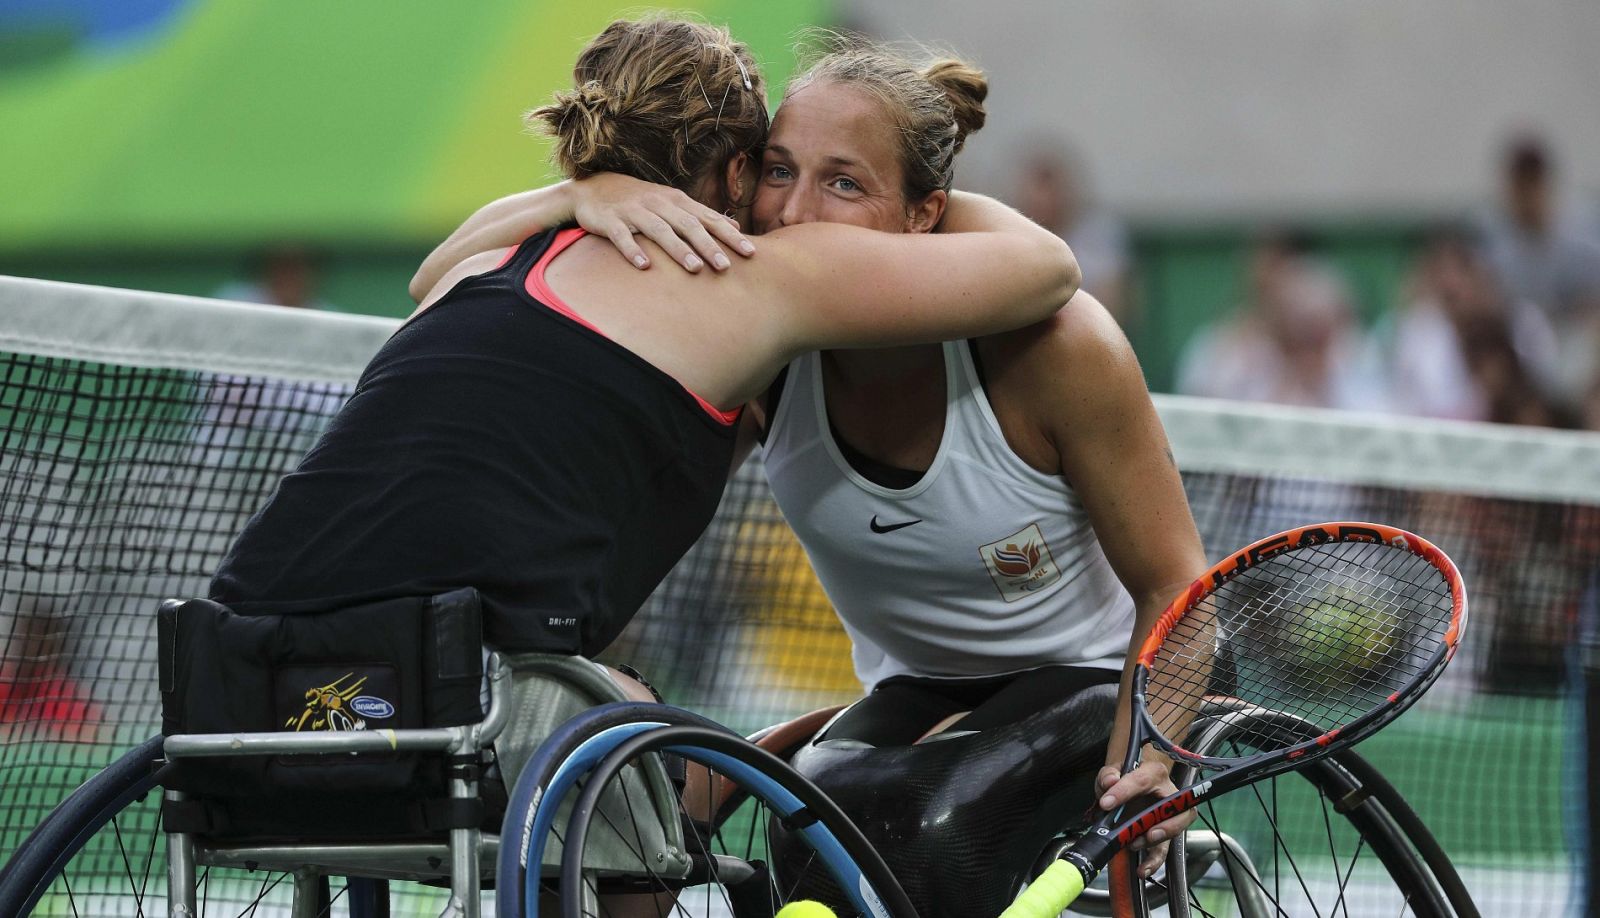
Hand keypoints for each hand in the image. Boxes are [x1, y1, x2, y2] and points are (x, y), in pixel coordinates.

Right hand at [570, 173, 754, 272]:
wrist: (592, 188)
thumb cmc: (640, 201)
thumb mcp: (672, 203)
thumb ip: (702, 216)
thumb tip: (735, 226)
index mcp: (676, 201)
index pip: (708, 218)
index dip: (728, 235)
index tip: (750, 253)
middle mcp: (658, 204)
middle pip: (688, 224)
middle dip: (708, 245)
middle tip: (726, 266)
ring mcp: (633, 211)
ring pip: (659, 230)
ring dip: (678, 249)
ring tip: (695, 268)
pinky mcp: (610, 221)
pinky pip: (622, 236)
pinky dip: (632, 250)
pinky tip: (644, 266)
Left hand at [1096, 760, 1193, 877]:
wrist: (1130, 785)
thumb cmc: (1125, 777)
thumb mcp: (1113, 771)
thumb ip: (1108, 775)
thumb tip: (1110, 781)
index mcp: (1154, 773)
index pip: (1142, 781)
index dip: (1124, 792)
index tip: (1106, 803)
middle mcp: (1168, 793)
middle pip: (1176, 808)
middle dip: (1165, 823)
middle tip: (1147, 833)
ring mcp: (1168, 815)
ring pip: (1174, 830)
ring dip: (1157, 842)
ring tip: (1135, 845)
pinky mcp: (1163, 833)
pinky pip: (1164, 849)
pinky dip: (1154, 861)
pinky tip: (1143, 869)